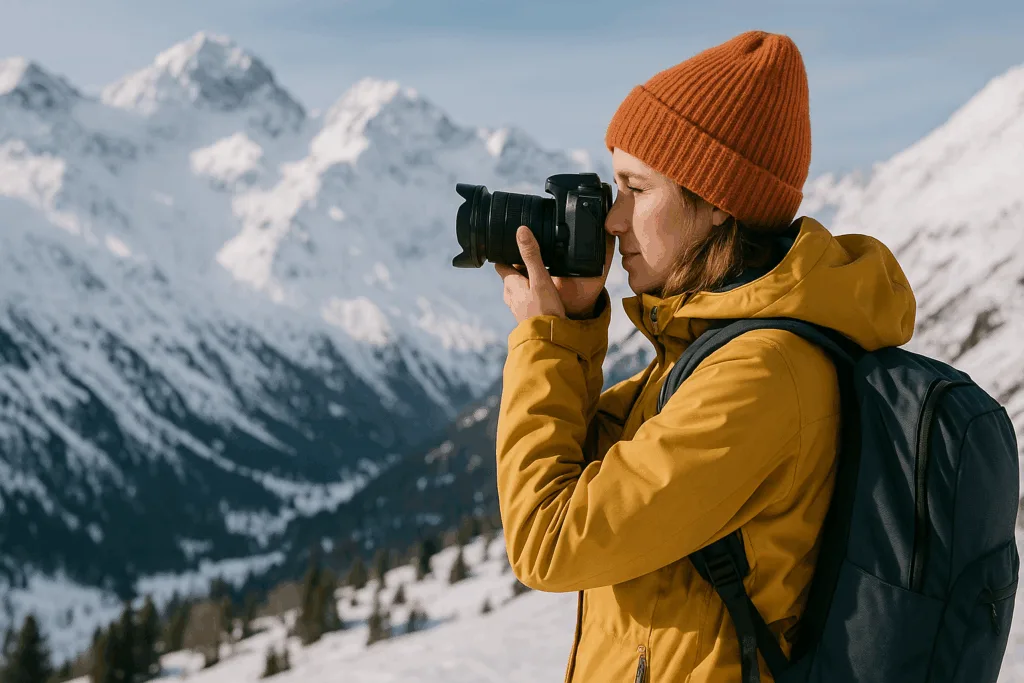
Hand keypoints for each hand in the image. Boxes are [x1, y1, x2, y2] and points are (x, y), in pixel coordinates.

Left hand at [495, 226, 614, 323]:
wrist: (550, 340)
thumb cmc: (544, 310)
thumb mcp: (540, 279)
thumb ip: (531, 255)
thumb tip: (521, 231)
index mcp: (510, 284)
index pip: (501, 265)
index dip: (505, 255)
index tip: (512, 246)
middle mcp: (510, 296)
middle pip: (510, 276)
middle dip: (518, 267)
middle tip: (532, 258)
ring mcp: (517, 308)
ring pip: (518, 289)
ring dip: (526, 282)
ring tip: (540, 274)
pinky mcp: (527, 317)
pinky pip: (526, 300)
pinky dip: (532, 294)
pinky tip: (543, 293)